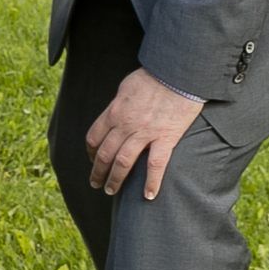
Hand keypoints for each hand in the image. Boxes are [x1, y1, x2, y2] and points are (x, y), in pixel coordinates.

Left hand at [85, 68, 205, 199]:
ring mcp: (144, 133)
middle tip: (95, 183)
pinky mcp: (166, 138)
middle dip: (97, 171)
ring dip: (115, 179)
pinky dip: (151, 182)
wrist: (178, 73)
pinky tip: (149, 196)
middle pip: (104, 153)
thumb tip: (115, 112)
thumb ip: (119, 104)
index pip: (94, 137)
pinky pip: (156, 165)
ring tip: (110, 191)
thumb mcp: (126, 87)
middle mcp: (124, 125)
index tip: (92, 160)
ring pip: (123, 162)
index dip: (91, 152)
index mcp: (113, 112)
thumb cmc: (153, 76)